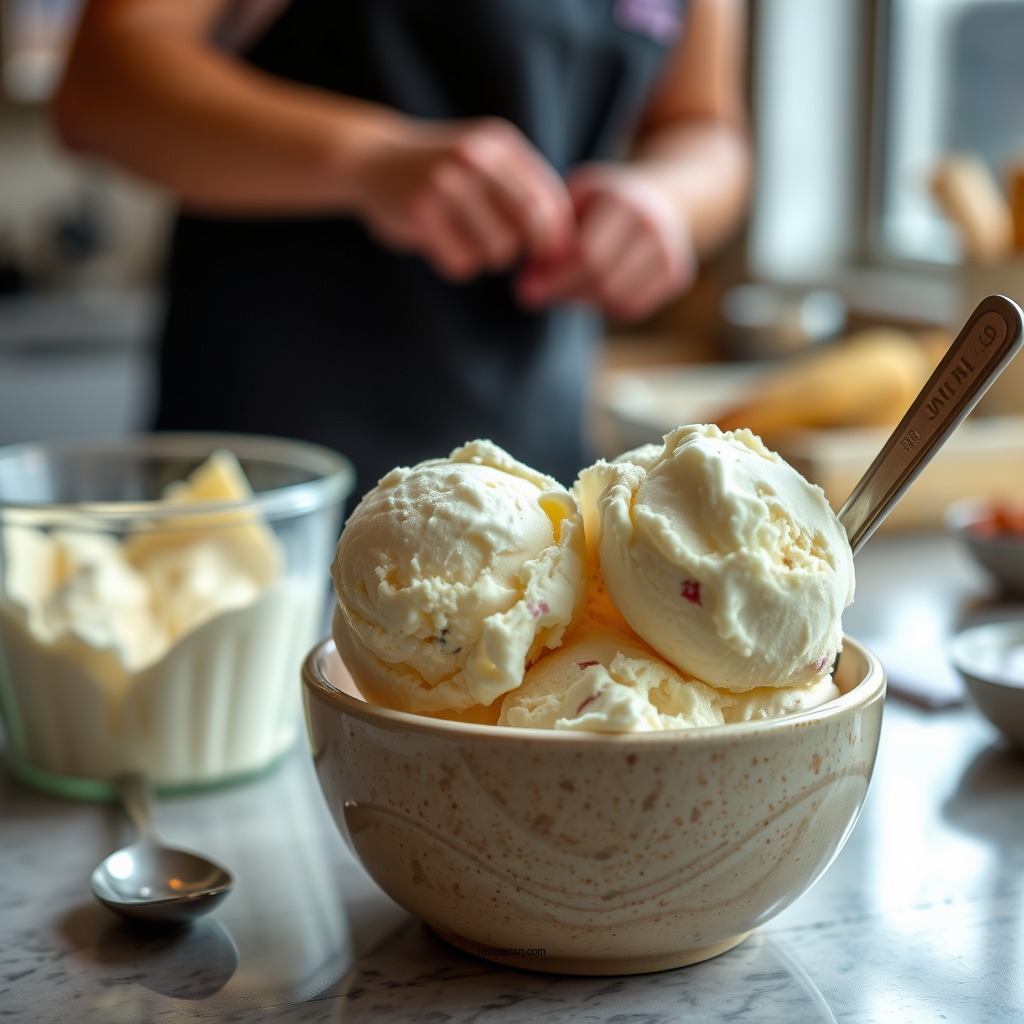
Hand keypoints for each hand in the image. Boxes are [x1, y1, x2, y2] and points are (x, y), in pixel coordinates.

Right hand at [350, 116, 574, 281]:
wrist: (371, 160)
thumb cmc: (442, 172)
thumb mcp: (486, 164)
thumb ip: (524, 191)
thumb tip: (566, 244)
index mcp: (500, 144)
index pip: (550, 200)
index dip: (554, 236)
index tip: (542, 253)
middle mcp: (475, 158)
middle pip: (530, 225)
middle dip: (525, 249)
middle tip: (505, 251)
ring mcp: (446, 184)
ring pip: (498, 250)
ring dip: (486, 256)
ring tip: (463, 237)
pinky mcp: (420, 213)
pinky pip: (461, 263)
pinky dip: (455, 263)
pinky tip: (438, 243)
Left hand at [514, 163, 696, 321]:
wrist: (662, 200)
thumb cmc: (602, 202)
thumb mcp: (574, 200)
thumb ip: (551, 235)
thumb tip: (529, 283)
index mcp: (624, 201)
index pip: (587, 254)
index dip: (553, 277)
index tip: (524, 289)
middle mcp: (654, 227)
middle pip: (603, 281)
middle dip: (563, 293)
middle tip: (534, 296)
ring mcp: (671, 253)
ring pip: (617, 300)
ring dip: (583, 301)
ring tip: (566, 286)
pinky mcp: (678, 276)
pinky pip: (633, 308)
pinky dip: (607, 307)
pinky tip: (594, 289)